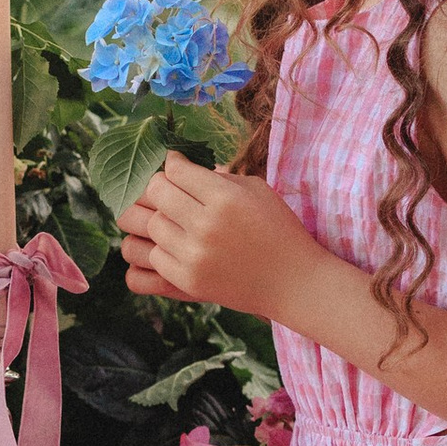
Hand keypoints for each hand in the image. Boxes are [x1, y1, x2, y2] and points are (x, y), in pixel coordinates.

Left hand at [118, 158, 314, 318]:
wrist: (293, 282)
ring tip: (179, 220)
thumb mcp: (255, 190)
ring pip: (152, 224)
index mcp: (225, 198)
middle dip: (162, 186)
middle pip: (157, 193)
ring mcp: (195, 256)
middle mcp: (206, 225)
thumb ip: (217, 176)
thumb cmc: (277, 229)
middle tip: (172, 189)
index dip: (173, 163)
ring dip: (162, 218)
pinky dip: (165, 249)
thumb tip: (179, 164)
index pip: (175, 170)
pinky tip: (182, 246)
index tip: (178, 165)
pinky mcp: (189, 282)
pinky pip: (155, 257)